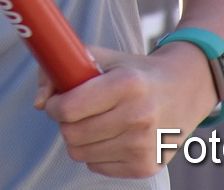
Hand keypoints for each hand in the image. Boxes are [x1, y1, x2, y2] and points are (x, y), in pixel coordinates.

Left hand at [34, 41, 216, 178]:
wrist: (184, 90)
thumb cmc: (136, 72)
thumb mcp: (103, 58)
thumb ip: (62, 70)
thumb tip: (39, 102)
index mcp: (127, 84)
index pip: (70, 108)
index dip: (54, 105)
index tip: (56, 101)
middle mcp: (138, 116)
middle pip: (71, 134)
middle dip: (65, 122)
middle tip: (75, 112)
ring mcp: (143, 145)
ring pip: (80, 153)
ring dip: (80, 138)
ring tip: (97, 121)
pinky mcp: (146, 166)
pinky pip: (97, 166)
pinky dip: (97, 152)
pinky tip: (113, 135)